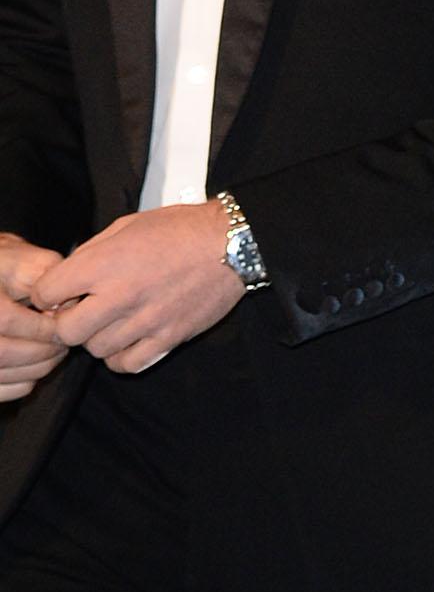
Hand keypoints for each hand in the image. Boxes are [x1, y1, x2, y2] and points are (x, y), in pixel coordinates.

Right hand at [0, 234, 68, 401]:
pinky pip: (2, 390)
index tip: (63, 325)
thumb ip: (42, 270)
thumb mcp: (16, 257)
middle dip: (44, 350)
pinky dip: (25, 381)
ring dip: (39, 367)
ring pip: (5, 373)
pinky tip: (32, 362)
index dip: (42, 327)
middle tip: (63, 342)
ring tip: (52, 350)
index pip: (7, 320)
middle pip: (4, 352)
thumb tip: (66, 304)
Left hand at [26, 204, 242, 373]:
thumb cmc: (179, 230)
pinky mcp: (168, 339)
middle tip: (80, 314)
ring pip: (97, 351)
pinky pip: (128, 364)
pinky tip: (127, 342)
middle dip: (68, 323)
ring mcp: (145, 321)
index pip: (48, 293)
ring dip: (97, 340)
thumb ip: (92, 253)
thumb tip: (70, 276)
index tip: (57, 295)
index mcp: (103, 264)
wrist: (228, 246)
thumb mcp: (125, 226)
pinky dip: (121, 358)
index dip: (47, 295)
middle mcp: (120, 296)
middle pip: (68, 332)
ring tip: (109, 325)